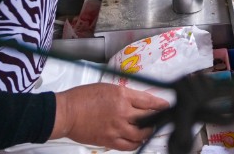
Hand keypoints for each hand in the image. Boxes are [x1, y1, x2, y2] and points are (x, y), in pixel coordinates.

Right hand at [51, 83, 169, 149]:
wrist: (66, 113)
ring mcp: (116, 129)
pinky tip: (137, 139)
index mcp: (122, 96)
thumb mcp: (108, 88)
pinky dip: (136, 143)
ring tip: (149, 129)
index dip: (161, 105)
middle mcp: (122, 113)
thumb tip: (140, 100)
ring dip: (148, 132)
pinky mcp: (109, 141)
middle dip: (156, 118)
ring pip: (141, 135)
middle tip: (160, 118)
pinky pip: (129, 146)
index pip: (149, 101)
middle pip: (148, 118)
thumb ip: (126, 95)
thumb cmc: (83, 97)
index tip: (167, 106)